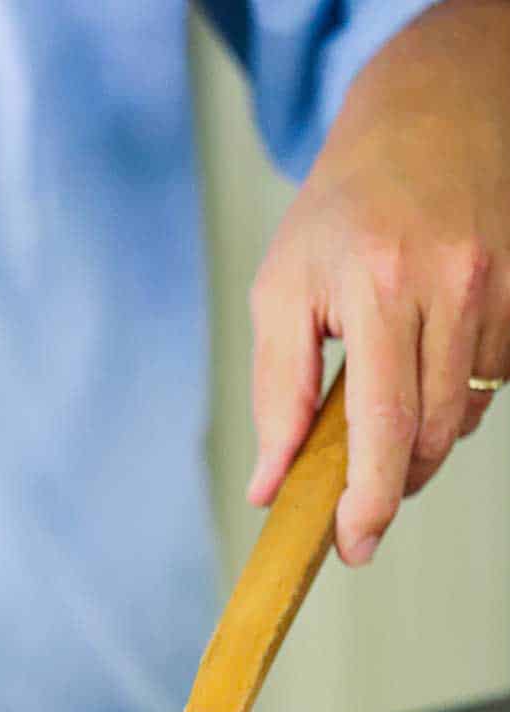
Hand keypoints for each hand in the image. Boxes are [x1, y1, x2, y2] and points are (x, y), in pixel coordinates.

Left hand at [248, 0, 509, 565]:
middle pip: (431, 433)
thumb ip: (274, 394)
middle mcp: (447, 285)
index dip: (369, 499)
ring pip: (466, 417)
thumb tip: (270, 484)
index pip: (381, 423)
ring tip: (386, 417)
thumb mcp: (281, 291)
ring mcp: (496, 287)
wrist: (427, 120)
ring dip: (423, 441)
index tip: (353, 545)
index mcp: (376, 285)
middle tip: (358, 497)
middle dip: (391, 482)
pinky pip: (495, 385)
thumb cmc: (341, 210)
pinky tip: (428, 369)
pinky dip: (457, 399)